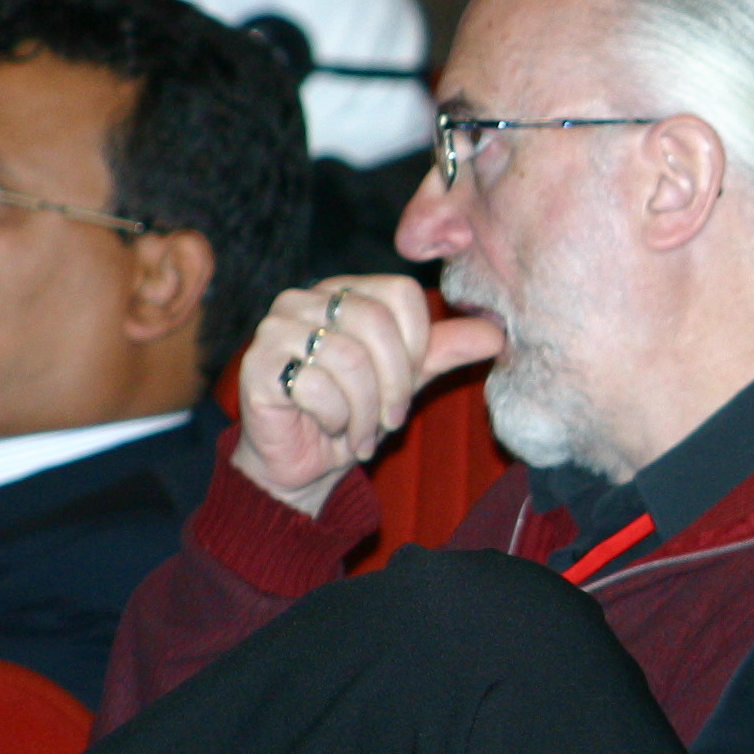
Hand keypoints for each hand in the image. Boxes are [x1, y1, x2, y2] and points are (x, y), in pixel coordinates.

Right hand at [234, 277, 502, 516]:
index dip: (417, 343)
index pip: (400, 292)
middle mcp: (305, 299)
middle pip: (376, 323)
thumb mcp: (407, 380)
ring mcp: (276, 328)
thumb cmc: (352, 413)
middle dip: (395, 382)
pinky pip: (317, 386)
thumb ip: (443, 350)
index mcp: (345, 291)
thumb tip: (496, 333)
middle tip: (392, 417)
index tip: (412, 380)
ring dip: (366, 409)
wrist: (302, 463)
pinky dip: (336, 418)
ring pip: (349, 358)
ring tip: (362, 431)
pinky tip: (331, 430)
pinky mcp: (257, 364)